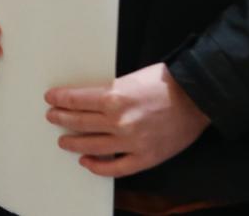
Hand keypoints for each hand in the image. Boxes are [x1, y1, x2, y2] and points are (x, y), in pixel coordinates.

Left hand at [45, 63, 210, 176]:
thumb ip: (110, 92)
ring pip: (92, 146)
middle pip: (79, 122)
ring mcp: (131, 142)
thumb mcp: (130, 79)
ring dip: (73, 143)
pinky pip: (115, 168)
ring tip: (63, 140)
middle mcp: (119, 121)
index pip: (75, 100)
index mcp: (114, 97)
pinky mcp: (145, 157)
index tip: (51, 98)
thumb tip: (89, 101)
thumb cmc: (165, 83)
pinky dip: (98, 166)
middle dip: (62, 118)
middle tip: (52, 117)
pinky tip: (87, 162)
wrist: (197, 97)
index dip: (60, 99)